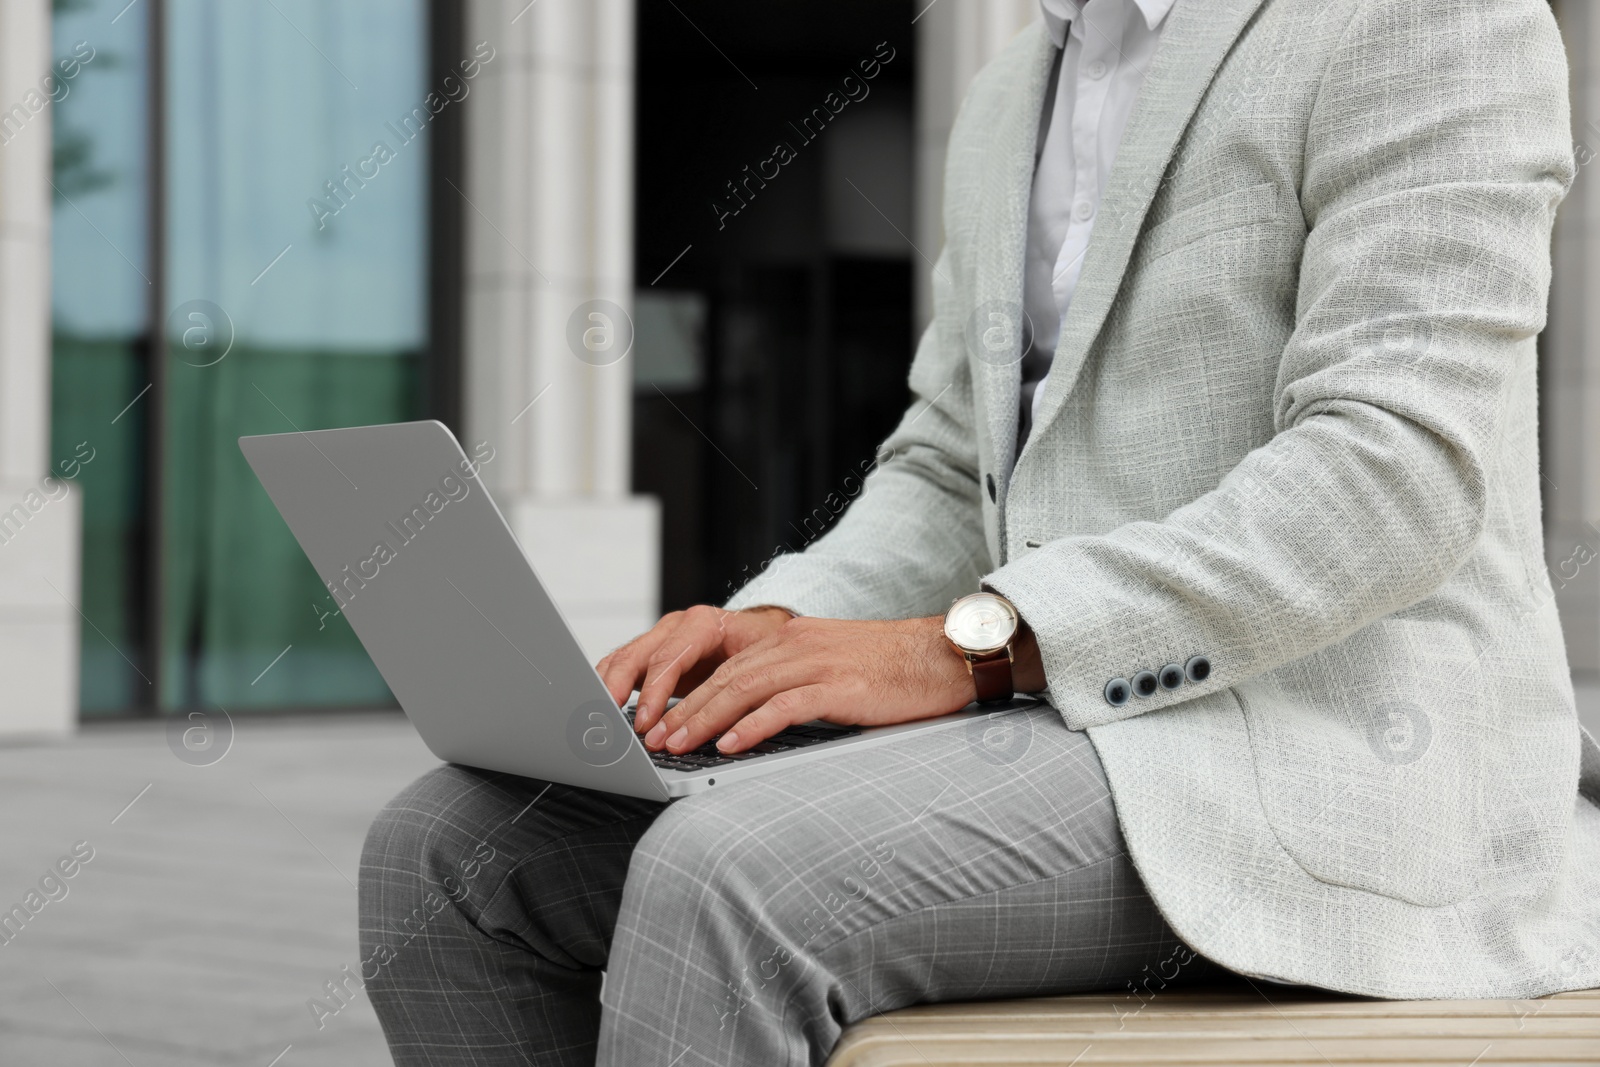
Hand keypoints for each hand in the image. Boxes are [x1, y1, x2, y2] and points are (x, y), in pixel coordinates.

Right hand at [597, 604, 792, 734]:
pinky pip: (622, 665)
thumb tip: (727, 729)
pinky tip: (604, 707)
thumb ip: (738, 692)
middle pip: (636, 655)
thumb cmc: (763, 647)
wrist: (761, 631)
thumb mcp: (759, 666)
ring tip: (600, 716)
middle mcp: (677, 626)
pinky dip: (610, 685)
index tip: (647, 721)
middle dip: (619, 690)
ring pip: (623, 658)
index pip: (669, 657)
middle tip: (612, 721)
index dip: (654, 691)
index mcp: (703, 624)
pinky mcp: (653, 652)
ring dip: (609, 689)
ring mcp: (662, 637)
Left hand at [641, 615, 980, 754]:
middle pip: (726, 678)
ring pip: (745, 689)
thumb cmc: (893, 670)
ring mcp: (818, 663)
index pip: (727, 666)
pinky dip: (752, 727)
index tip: (661, 721)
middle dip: (684, 710)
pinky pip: (785, 706)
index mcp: (792, 638)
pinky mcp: (840, 686)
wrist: (945, 655)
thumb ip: (795, 683)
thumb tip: (753, 718)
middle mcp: (798, 644)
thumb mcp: (834, 667)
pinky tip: (730, 746)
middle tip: (654, 740)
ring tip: (678, 745)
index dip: (689, 695)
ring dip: (705, 720)